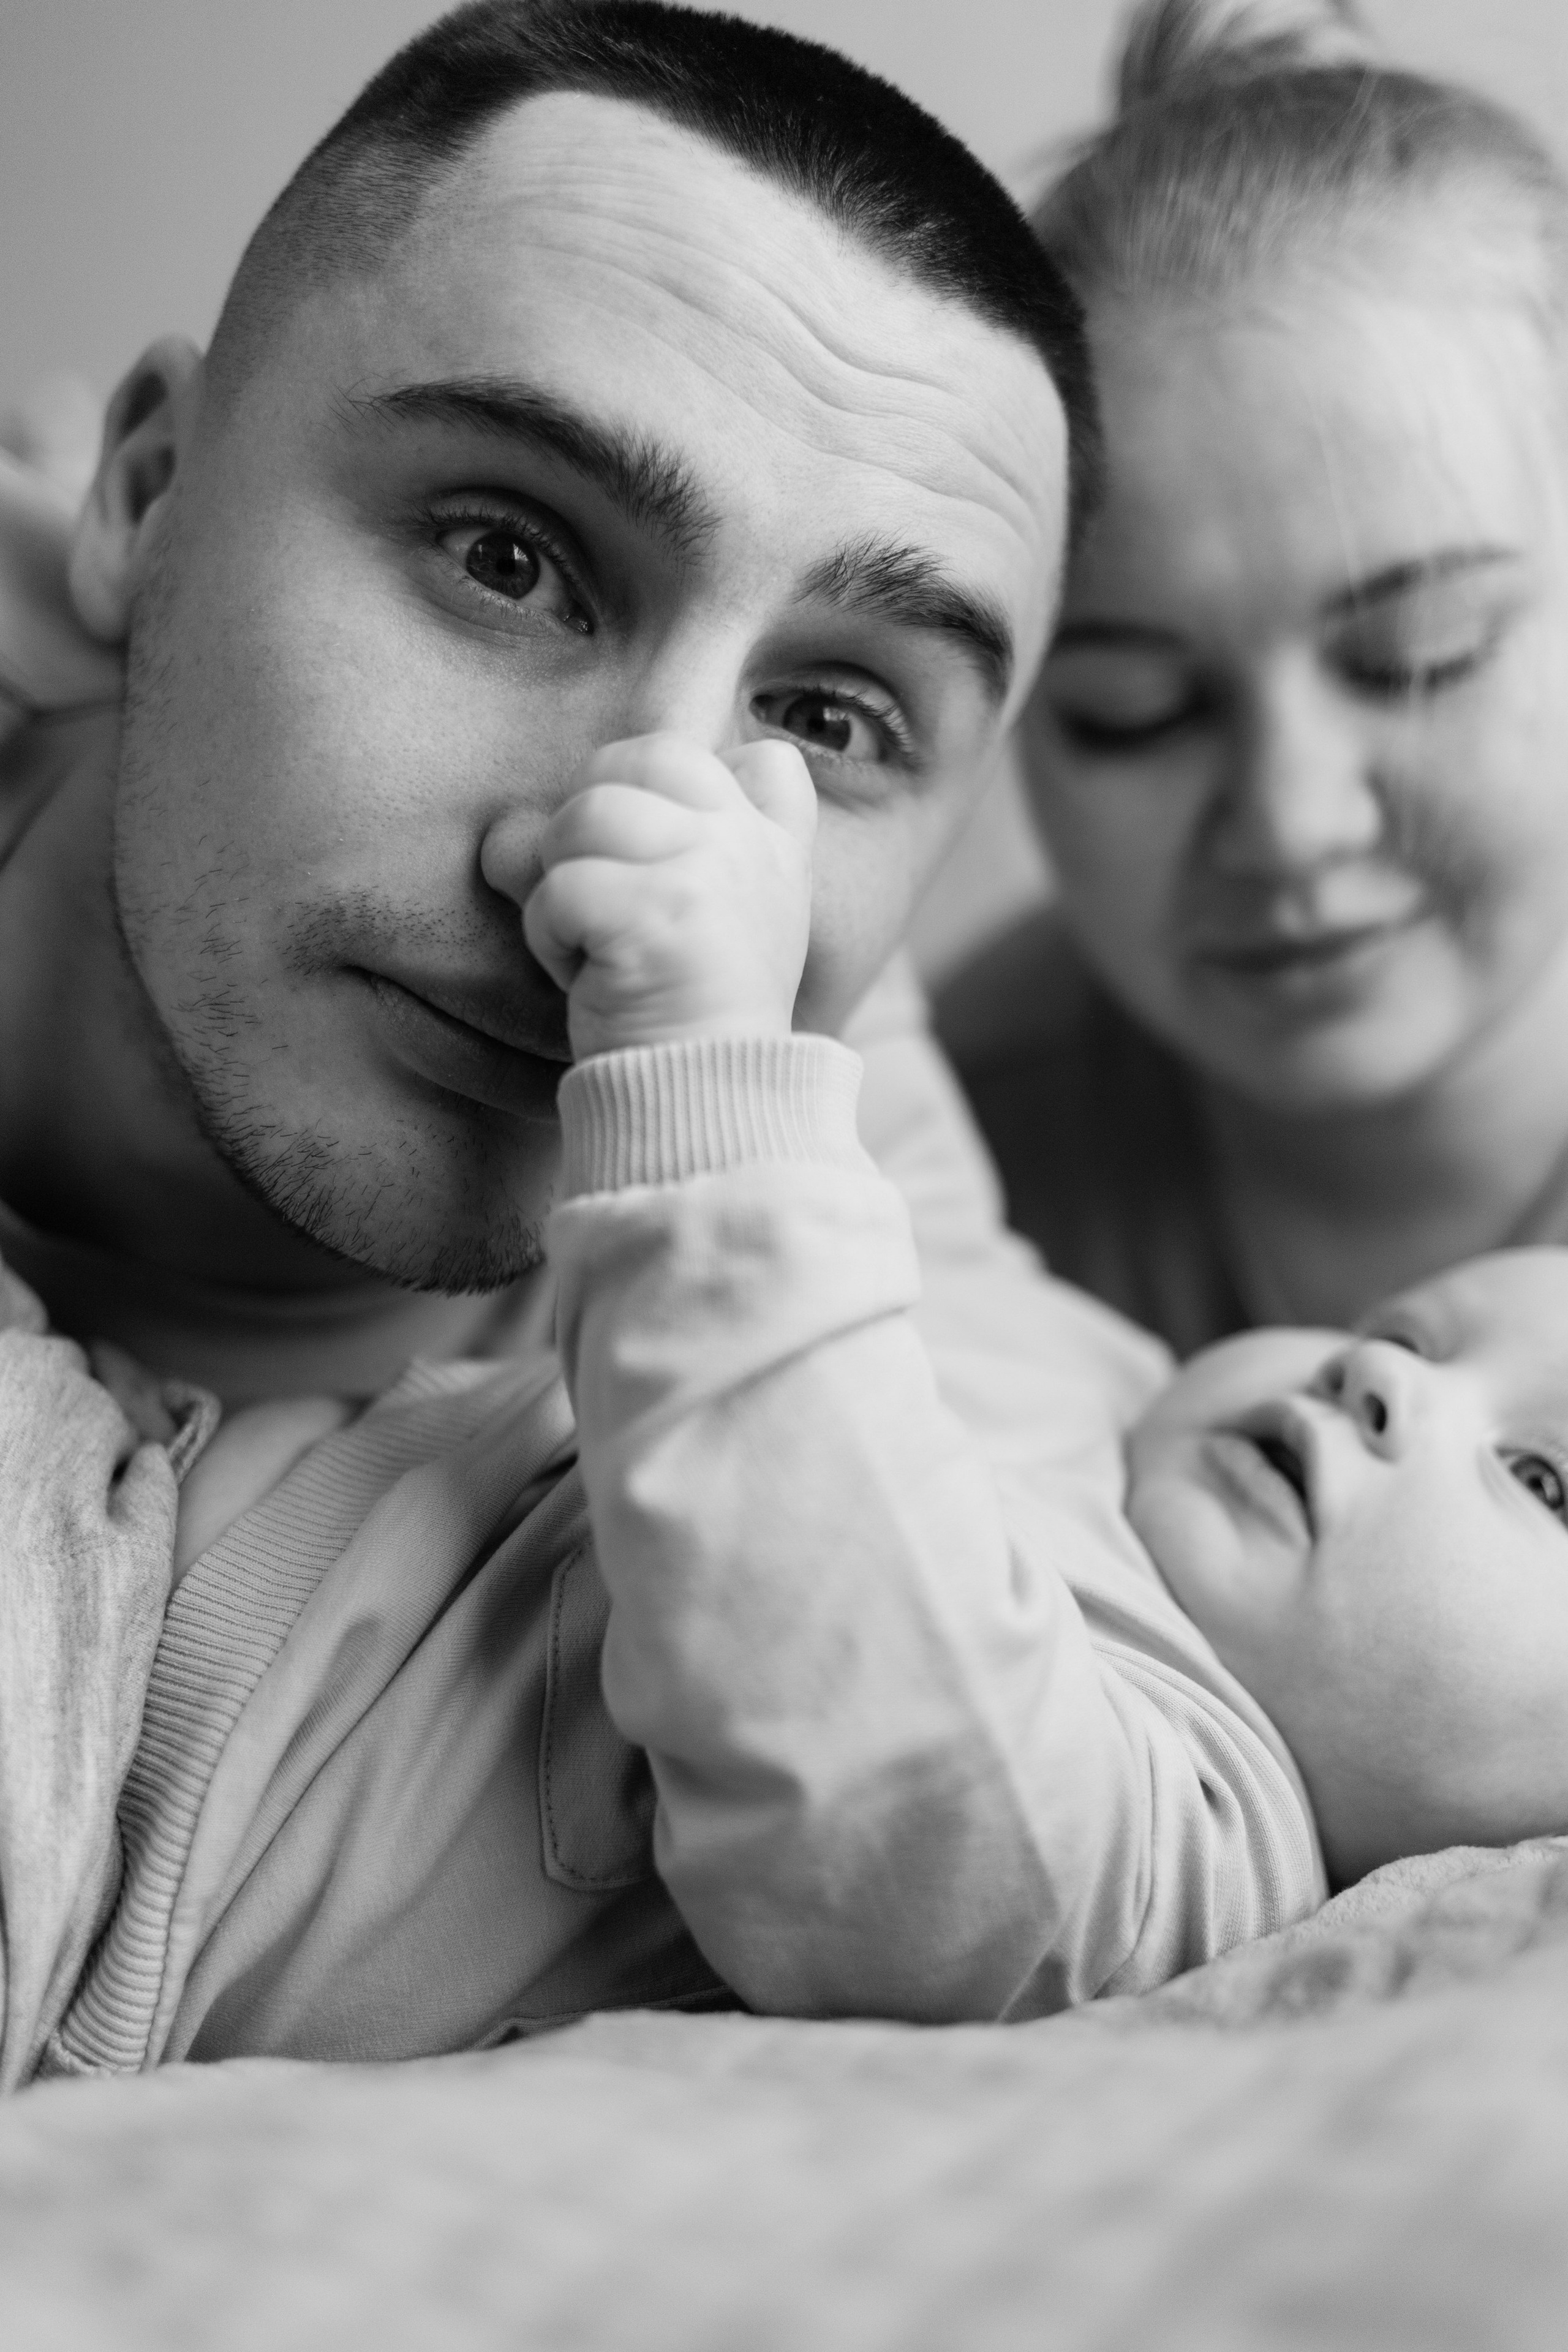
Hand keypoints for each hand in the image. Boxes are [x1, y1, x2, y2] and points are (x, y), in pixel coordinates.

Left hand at [524, 733, 816, 1061]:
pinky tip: (587, 977)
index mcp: (773, 847)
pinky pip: (561, 886)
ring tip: (593, 942)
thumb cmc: (683, 1016)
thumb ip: (639, 850)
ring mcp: (709, 873)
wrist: (707, 1104)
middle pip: (637, 759)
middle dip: (591, 824)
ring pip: (588, 812)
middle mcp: (747, 846)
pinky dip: (550, 937)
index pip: (757, 756)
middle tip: (605, 905)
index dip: (677, 779)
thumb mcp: (690, 921)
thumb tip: (504, 836)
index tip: (660, 852)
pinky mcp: (659, 914)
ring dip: (562, 881)